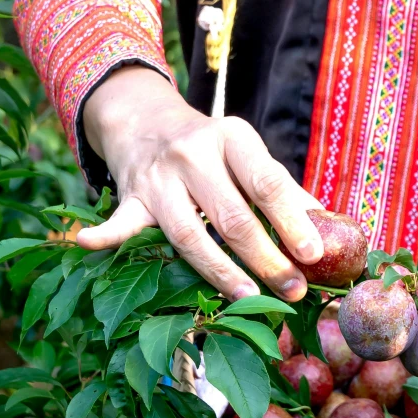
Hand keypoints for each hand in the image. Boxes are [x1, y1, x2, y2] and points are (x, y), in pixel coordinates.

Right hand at [77, 65, 324, 300]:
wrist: (146, 119)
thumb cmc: (211, 148)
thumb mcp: (247, 154)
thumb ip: (284, 189)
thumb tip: (330, 229)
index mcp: (233, 138)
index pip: (267, 182)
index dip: (292, 219)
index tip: (314, 253)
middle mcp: (195, 153)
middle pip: (232, 215)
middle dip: (266, 257)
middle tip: (292, 289)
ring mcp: (159, 176)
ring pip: (189, 232)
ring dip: (220, 271)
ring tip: (250, 298)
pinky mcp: (131, 196)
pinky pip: (119, 220)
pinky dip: (104, 234)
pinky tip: (87, 244)